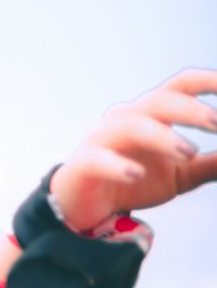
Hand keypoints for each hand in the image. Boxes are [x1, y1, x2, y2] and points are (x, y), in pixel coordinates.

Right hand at [50, 68, 216, 231]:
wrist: (88, 206)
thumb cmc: (135, 182)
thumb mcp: (182, 175)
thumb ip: (210, 164)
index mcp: (153, 115)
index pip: (180, 87)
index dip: (207, 81)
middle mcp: (127, 118)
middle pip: (159, 101)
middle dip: (191, 110)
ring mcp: (102, 138)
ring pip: (132, 125)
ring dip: (162, 136)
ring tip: (189, 153)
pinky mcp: (84, 163)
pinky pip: (100, 158)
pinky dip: (118, 165)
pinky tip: (136, 175)